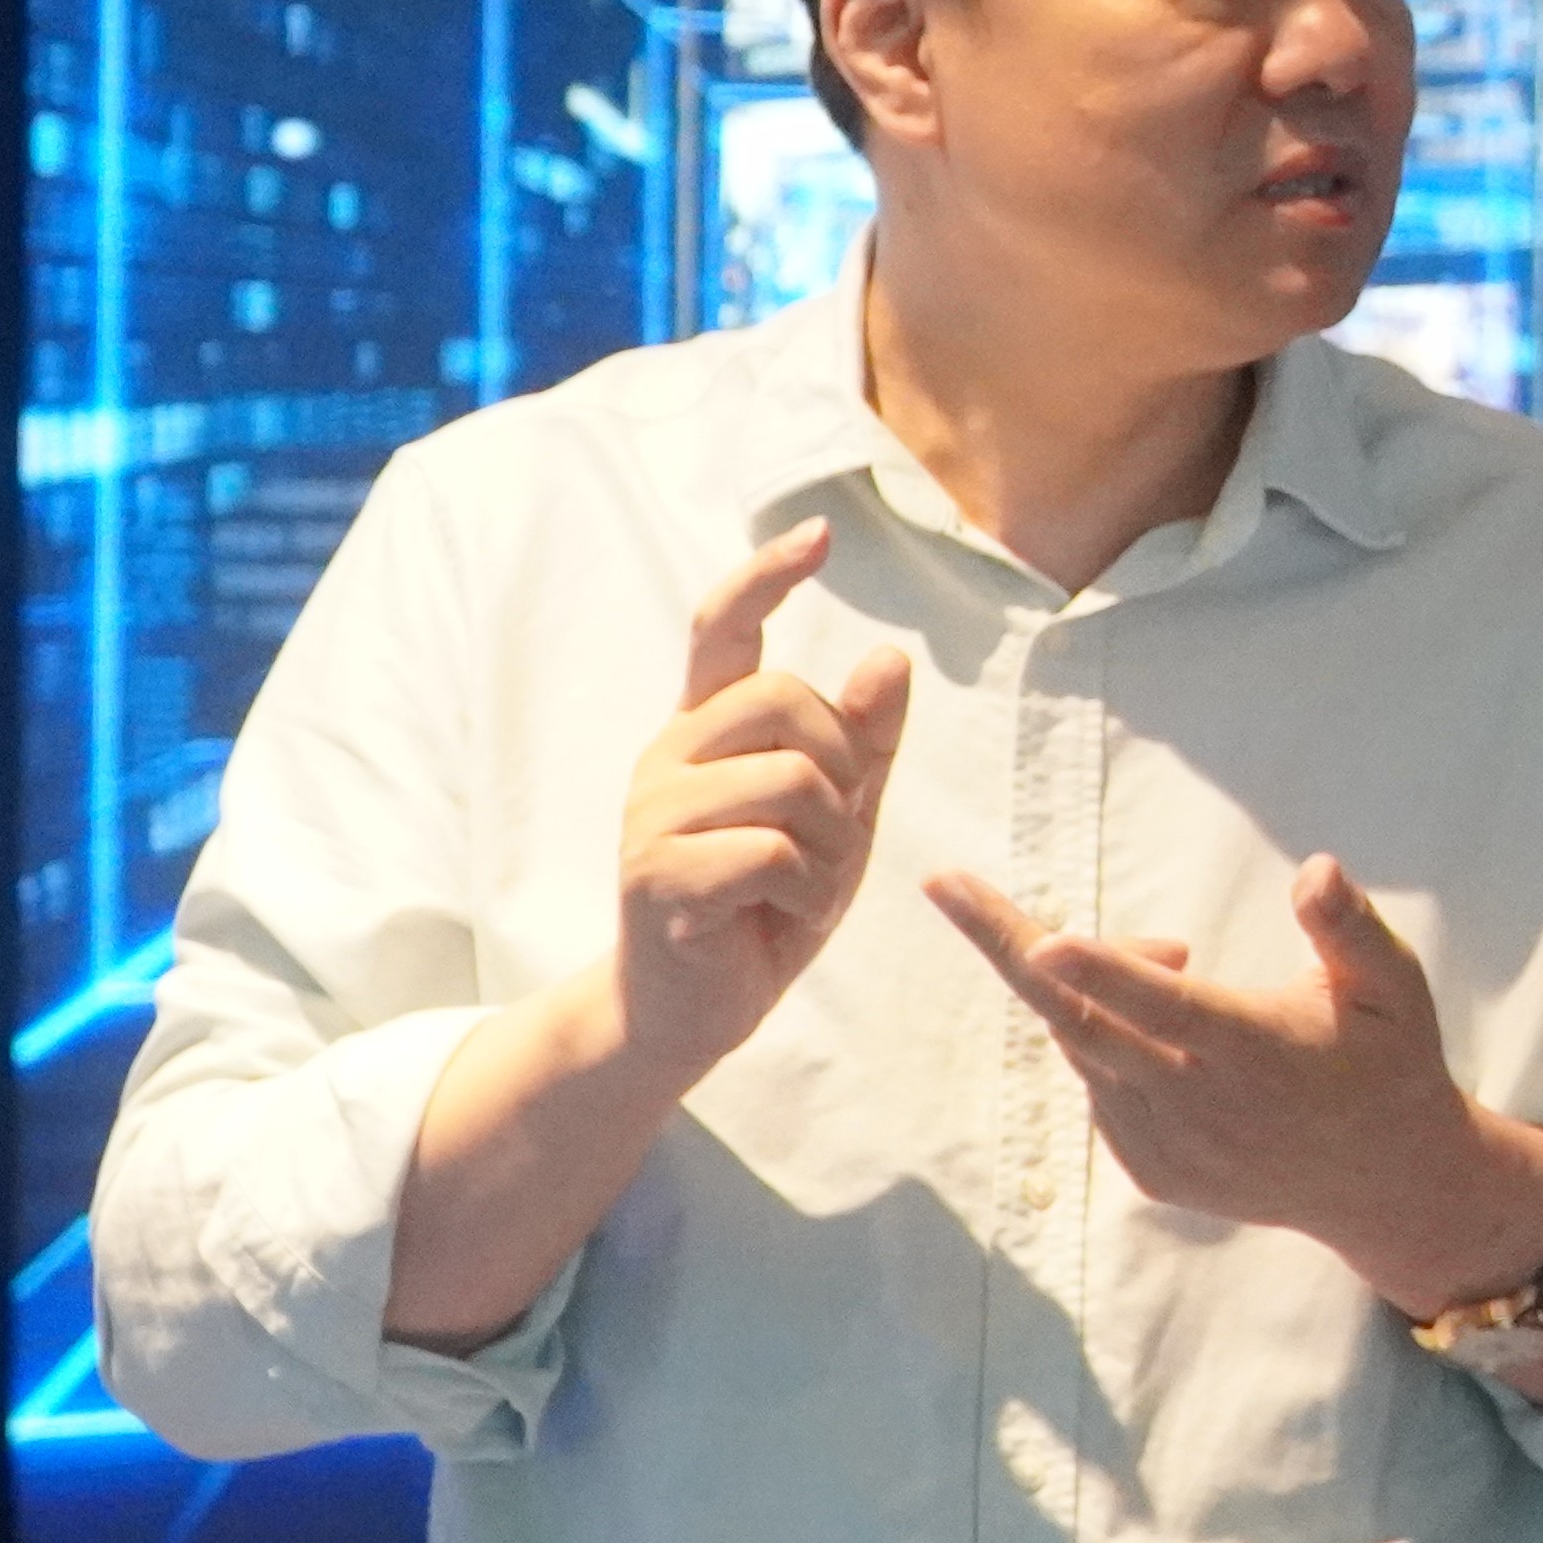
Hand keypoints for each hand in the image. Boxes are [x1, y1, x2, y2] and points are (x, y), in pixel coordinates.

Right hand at [614, 522, 917, 1086]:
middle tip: (828, 840)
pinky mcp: (656, 873)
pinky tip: (781, 919)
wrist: (692, 1008)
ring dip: (833, 846)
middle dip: (843, 772)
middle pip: (788, 701)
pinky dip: (807, 893)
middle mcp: (669, 756)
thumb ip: (863, 742)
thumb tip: (889, 658)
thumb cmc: (765, 904)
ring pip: (792, 780)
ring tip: (804, 888)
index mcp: (706, 730)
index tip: (820, 534)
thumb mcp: (837, 817)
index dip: (767, 578)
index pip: (724, 630)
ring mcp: (653, 812)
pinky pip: (773, 852)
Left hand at [925, 854, 1542, 1316]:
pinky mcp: (1148, 1171)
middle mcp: (1196, 1104)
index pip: (1164, 1006)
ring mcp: (1163, 1145)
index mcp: (1252, 1050)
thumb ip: (1348, 929)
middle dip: (1007, 947)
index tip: (1043, 939)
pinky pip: (1099, 1088)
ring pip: (1085, 1048)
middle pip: (1077, 1021)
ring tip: (1175, 955)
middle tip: (947, 887)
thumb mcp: (1393, 987)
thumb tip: (1315, 869)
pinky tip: (1168, 1031)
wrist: (1383, 1184)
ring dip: (1095, 988)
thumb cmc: (1389, 1062)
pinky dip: (1107, 1040)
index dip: (1102, 972)